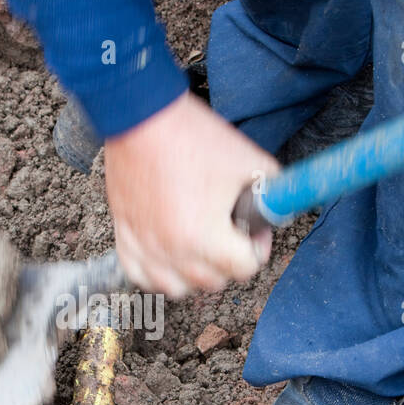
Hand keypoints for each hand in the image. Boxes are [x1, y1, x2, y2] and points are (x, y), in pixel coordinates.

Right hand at [103, 91, 275, 296]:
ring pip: (177, 288)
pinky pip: (141, 276)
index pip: (244, 268)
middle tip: (230, 233)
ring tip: (200, 248)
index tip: (252, 229)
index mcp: (205, 236)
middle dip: (228, 261)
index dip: (256, 247)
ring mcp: (145, 245)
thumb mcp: (250, 161)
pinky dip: (157, 272)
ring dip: (193, 274)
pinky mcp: (124, 235)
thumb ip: (273, 193)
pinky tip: (169, 253)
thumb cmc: (193, 137)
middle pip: (213, 282)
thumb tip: (279, 210)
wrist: (144, 117)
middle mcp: (172, 249)